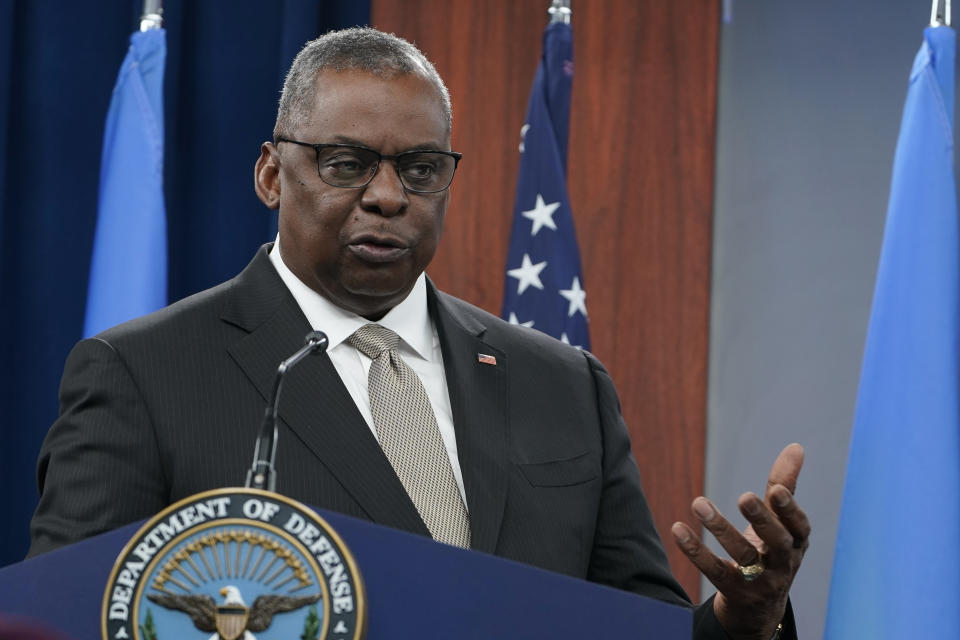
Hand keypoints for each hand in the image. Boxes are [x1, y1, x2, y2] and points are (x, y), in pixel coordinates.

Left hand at [670, 443, 809, 639]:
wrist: (760, 607)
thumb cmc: (771, 551)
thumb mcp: (781, 522)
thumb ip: (785, 485)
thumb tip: (796, 446)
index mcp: (796, 541)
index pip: (798, 525)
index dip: (790, 509)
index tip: (776, 489)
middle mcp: (783, 562)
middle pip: (777, 542)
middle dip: (762, 520)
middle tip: (744, 497)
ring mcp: (760, 581)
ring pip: (743, 556)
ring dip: (721, 529)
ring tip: (699, 503)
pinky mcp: (735, 591)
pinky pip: (715, 571)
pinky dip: (696, 552)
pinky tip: (678, 530)